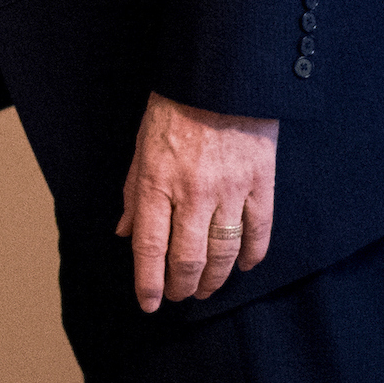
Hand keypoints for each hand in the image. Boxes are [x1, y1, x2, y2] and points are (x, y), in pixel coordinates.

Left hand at [115, 91, 277, 309]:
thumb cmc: (172, 110)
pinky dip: (252, 255)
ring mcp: (229, 190)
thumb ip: (133, 193)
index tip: (149, 303)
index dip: (148, 282)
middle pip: (188, 258)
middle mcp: (192, 193)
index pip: (150, 248)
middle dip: (180, 286)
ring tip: (206, 289)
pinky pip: (258, 231)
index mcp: (156, 182)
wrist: (219, 78)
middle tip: (178, 296)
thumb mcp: (140, 147)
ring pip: (224, 252)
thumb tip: (124, 233)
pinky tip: (243, 267)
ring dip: (214, 279)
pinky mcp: (260, 184)